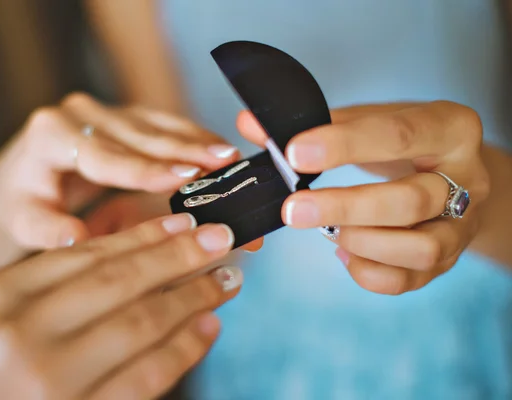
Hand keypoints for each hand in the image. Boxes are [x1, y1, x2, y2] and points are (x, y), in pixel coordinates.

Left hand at [0, 92, 239, 249]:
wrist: (19, 179)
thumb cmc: (24, 204)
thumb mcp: (24, 221)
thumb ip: (47, 230)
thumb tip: (77, 239)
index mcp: (51, 135)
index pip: (106, 155)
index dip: (147, 168)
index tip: (184, 178)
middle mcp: (80, 114)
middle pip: (141, 135)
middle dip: (186, 152)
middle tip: (226, 165)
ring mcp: (106, 111)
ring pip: (160, 125)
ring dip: (198, 142)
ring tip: (232, 158)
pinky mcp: (126, 116)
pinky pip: (166, 125)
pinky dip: (195, 139)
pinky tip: (221, 150)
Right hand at [0, 214, 241, 399]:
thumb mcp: (9, 325)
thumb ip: (64, 289)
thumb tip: (150, 251)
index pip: (87, 253)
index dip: (145, 235)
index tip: (185, 221)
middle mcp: (18, 332)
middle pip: (119, 280)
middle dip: (179, 255)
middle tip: (220, 237)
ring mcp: (49, 378)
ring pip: (141, 321)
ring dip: (193, 296)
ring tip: (224, 280)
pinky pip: (150, 372)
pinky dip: (186, 346)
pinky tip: (209, 326)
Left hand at [238, 101, 489, 294]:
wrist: (452, 171)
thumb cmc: (403, 142)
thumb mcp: (370, 119)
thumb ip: (316, 122)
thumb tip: (249, 125)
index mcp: (449, 128)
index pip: (396, 135)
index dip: (343, 145)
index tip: (293, 154)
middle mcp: (468, 178)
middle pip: (409, 202)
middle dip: (344, 208)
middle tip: (293, 209)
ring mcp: (461, 225)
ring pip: (420, 249)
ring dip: (362, 244)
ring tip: (329, 233)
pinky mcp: (450, 258)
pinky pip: (411, 280)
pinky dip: (369, 273)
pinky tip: (344, 255)